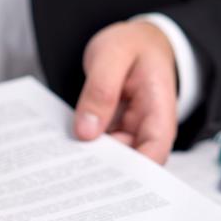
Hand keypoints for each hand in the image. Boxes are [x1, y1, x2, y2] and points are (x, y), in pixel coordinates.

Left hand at [74, 20, 177, 164]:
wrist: (135, 41)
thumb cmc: (132, 45)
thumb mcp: (113, 55)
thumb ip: (101, 90)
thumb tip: (86, 132)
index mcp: (159, 111)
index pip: (155, 152)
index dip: (134, 172)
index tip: (105, 178)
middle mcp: (147, 129)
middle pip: (131, 163)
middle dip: (104, 171)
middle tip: (70, 173)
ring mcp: (130, 133)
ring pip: (112, 159)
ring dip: (89, 161)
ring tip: (61, 163)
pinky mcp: (114, 132)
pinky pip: (99, 147)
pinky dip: (82, 148)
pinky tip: (62, 150)